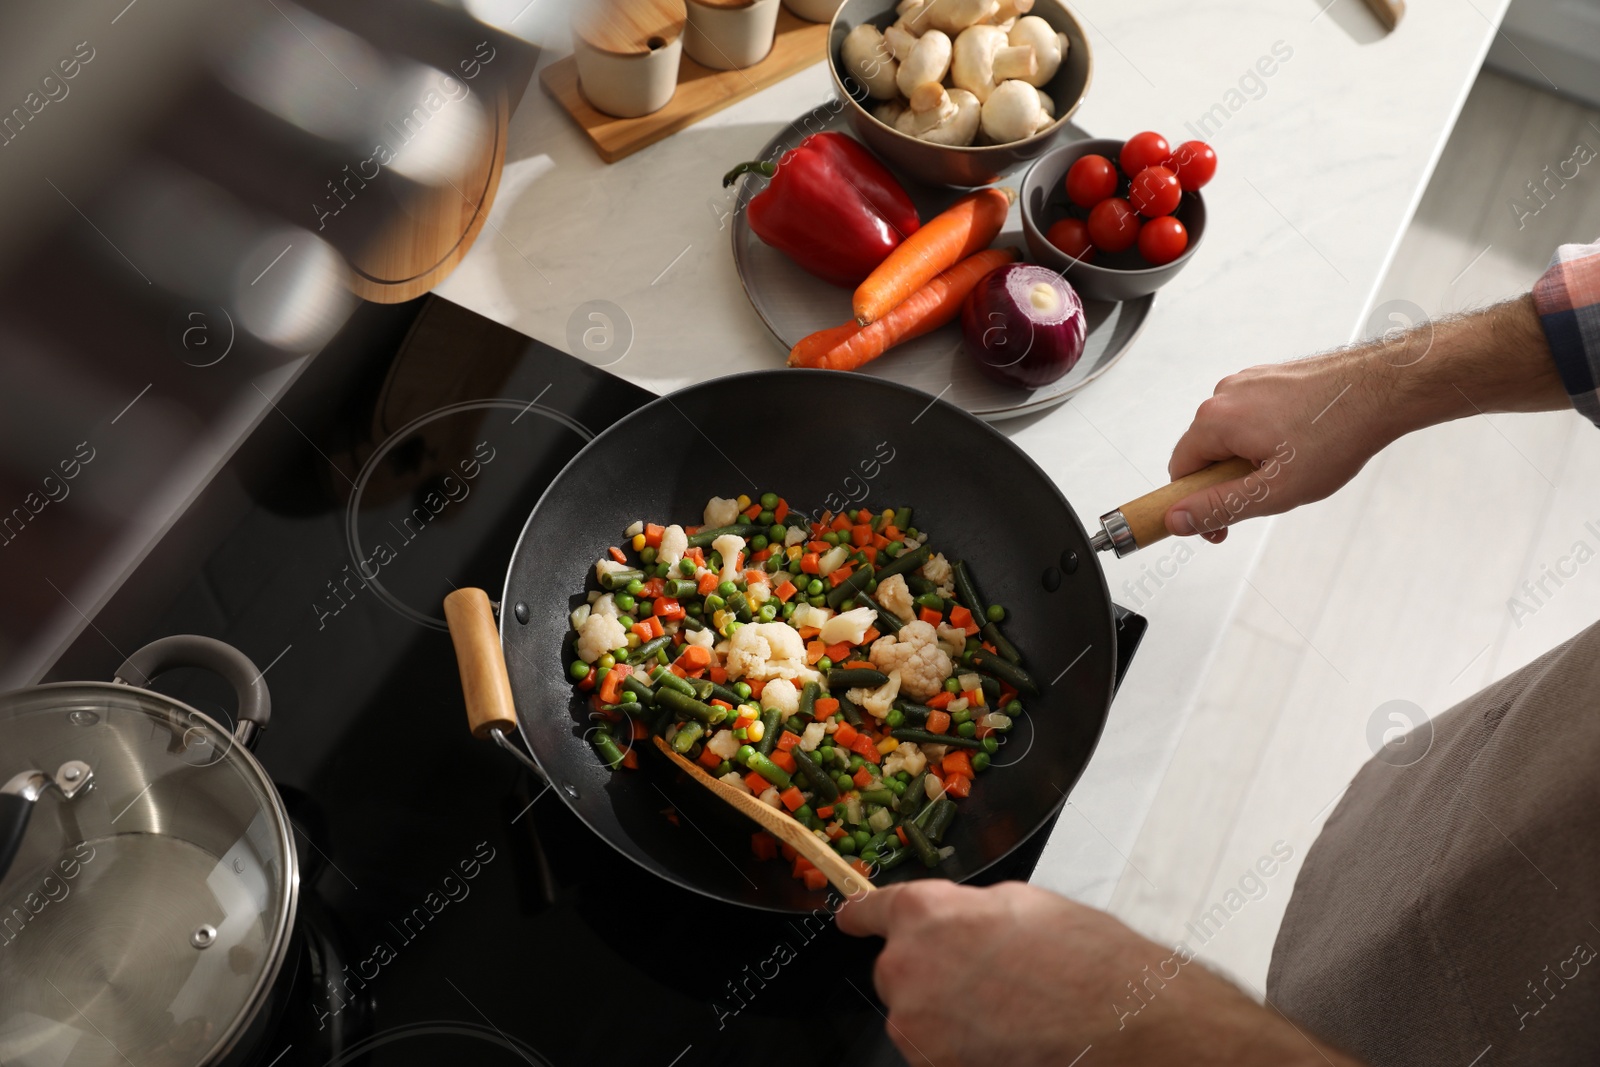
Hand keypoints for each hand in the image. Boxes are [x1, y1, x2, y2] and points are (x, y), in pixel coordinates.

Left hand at [836, 880, 1360, 1066]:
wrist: (1123, 1020)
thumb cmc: (1085, 958)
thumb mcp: (1023, 904)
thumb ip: (968, 910)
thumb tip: (955, 921)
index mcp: (925, 912)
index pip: (872, 910)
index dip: (861, 914)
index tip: (850, 918)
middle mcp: (908, 967)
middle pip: (897, 969)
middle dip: (930, 970)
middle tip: (987, 975)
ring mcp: (917, 1025)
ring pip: (917, 1015)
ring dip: (947, 1012)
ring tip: (1008, 1008)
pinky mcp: (935, 1066)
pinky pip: (936, 1050)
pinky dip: (960, 1046)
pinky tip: (1006, 1036)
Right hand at [1163, 295, 1565, 541]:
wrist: (1386, 387)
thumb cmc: (1338, 431)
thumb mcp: (1274, 490)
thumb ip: (1218, 507)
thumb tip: (1176, 519)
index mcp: (1215, 419)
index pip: (1179, 472)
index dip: (1194, 506)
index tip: (1213, 525)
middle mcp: (1224, 394)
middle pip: (1204, 453)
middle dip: (1228, 482)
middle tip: (1269, 497)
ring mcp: (1248, 382)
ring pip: (1231, 437)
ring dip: (1250, 461)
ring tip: (1294, 469)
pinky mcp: (1271, 379)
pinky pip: (1253, 418)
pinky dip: (1268, 439)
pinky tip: (1302, 447)